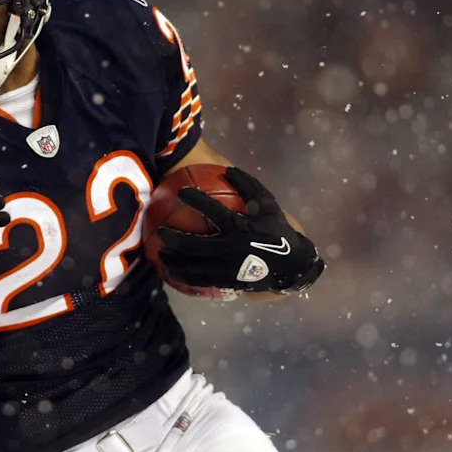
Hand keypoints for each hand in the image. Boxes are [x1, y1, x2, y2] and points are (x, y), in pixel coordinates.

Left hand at [157, 166, 323, 293]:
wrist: (291, 265)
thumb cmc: (277, 231)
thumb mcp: (268, 206)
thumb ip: (249, 187)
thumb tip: (229, 170)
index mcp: (240, 227)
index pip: (213, 211)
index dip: (196, 200)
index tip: (181, 191)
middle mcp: (230, 248)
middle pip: (195, 245)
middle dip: (174, 239)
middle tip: (161, 232)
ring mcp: (227, 268)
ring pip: (194, 266)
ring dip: (175, 260)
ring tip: (160, 254)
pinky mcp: (227, 282)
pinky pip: (201, 281)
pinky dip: (184, 277)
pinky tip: (173, 272)